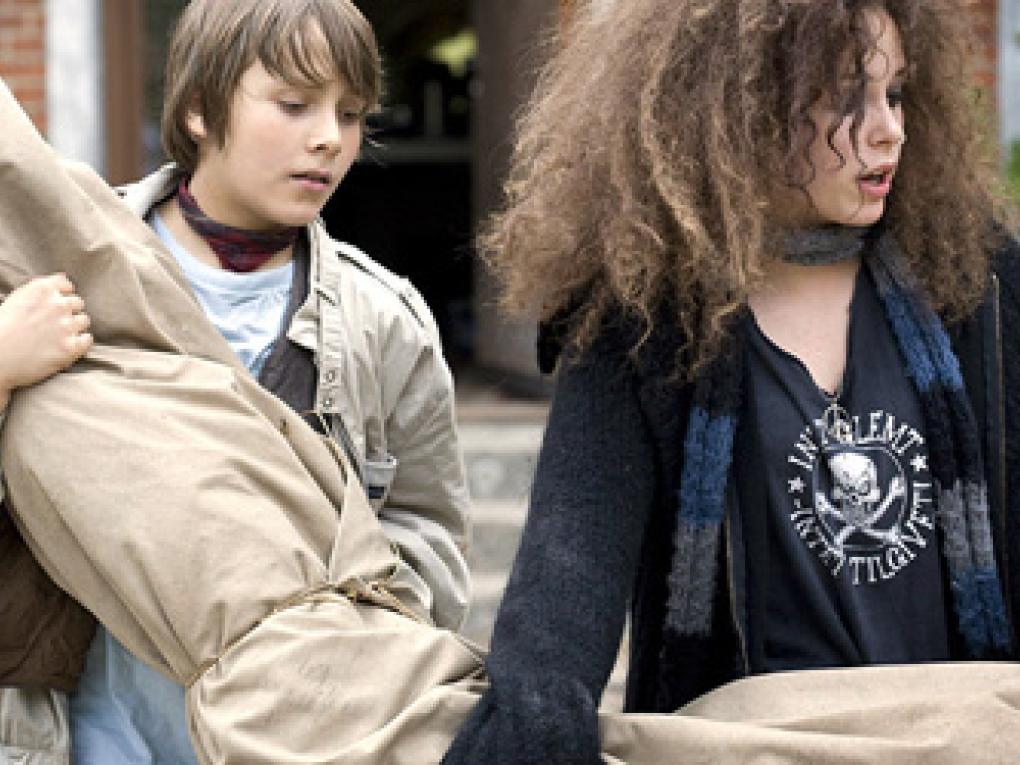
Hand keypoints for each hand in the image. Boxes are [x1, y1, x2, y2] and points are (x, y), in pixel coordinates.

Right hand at [0, 273, 92, 410]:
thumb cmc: (1, 329)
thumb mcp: (17, 299)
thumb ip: (41, 290)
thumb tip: (64, 278)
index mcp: (42, 289)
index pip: (66, 285)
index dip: (62, 295)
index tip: (56, 305)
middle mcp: (57, 304)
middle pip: (77, 303)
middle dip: (69, 311)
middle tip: (56, 323)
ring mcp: (66, 326)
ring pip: (83, 320)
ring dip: (75, 327)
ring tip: (59, 336)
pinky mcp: (71, 347)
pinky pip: (87, 339)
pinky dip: (80, 343)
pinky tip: (68, 347)